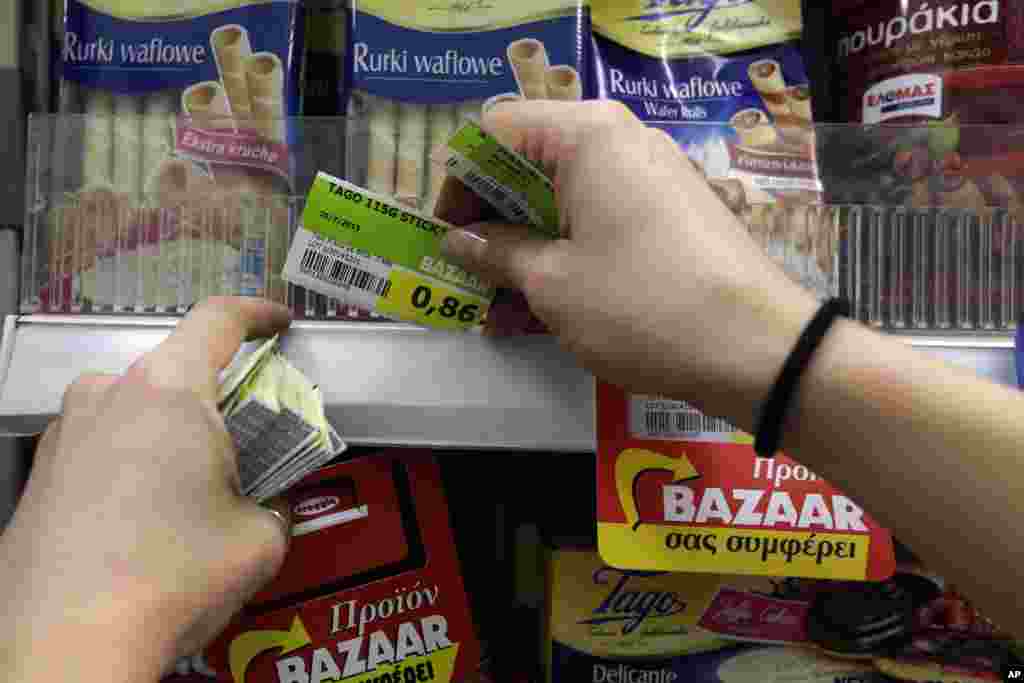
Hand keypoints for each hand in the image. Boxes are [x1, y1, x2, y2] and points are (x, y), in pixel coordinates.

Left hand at [0, 298, 292, 681]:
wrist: (62, 650)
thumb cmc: (166, 579)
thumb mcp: (258, 540)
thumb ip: (273, 504)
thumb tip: (266, 508)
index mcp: (169, 392)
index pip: (218, 320)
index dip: (257, 314)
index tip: (278, 323)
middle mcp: (108, 397)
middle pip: (176, 372)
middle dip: (218, 401)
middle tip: (248, 446)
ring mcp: (65, 435)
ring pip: (134, 411)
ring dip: (171, 436)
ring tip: (193, 496)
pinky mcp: (39, 478)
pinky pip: (101, 450)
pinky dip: (133, 468)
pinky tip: (146, 525)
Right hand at [438, 101, 818, 426]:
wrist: (757, 350)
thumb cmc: (642, 305)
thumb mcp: (553, 284)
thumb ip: (497, 253)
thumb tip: (458, 240)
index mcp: (587, 136)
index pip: (495, 131)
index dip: (458, 181)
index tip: (444, 235)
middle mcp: (621, 143)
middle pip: (530, 165)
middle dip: (490, 221)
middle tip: (464, 273)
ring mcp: (650, 181)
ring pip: (564, 202)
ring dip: (523, 250)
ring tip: (494, 310)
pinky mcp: (669, 218)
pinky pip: (599, 225)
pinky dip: (564, 260)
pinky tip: (538, 313)